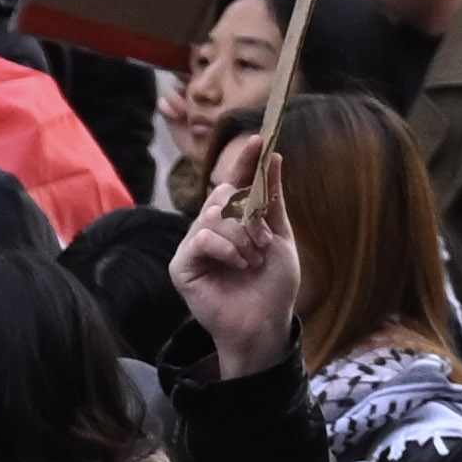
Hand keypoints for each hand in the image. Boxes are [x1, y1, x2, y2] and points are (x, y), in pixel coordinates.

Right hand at [172, 135, 305, 379]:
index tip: (259, 139)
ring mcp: (193, 246)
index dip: (245, 162)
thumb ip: (273, 200)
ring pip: (213, 216)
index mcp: (234, 221)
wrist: (265, 323)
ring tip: (254, 259)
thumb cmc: (272, 285)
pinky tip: (239, 265)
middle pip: (223, 196)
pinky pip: (201, 239)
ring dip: (242, 236)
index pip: (235, 183)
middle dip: (250, 215)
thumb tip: (274, 157)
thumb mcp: (280, 237)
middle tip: (264, 241)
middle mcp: (210, 229)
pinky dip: (226, 249)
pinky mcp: (181, 265)